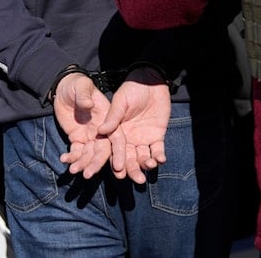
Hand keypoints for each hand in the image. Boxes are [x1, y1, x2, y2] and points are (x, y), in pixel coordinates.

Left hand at [53, 72, 112, 178]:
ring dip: (83, 164)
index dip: (119, 152)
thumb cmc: (77, 84)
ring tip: (73, 170)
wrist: (64, 88)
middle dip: (96, 164)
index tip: (118, 167)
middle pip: (103, 151)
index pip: (116, 138)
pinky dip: (71, 158)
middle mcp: (101, 131)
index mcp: (108, 118)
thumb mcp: (82, 86)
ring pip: (89, 155)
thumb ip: (85, 95)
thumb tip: (88, 105)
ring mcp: (89, 136)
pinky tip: (64, 160)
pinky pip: (76, 152)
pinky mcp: (77, 139)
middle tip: (88, 174)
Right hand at [98, 68, 170, 183]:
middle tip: (138, 180)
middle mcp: (128, 140)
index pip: (114, 152)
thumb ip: (113, 117)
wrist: (151, 82)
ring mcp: (143, 139)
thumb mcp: (120, 102)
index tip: (119, 172)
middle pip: (129, 160)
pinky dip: (159, 156)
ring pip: (143, 157)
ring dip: (146, 164)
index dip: (116, 162)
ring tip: (150, 166)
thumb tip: (100, 131)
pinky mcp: (157, 136)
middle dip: (133, 170)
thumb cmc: (132, 89)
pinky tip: (160, 160)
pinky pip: (158, 150)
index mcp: (117, 133)